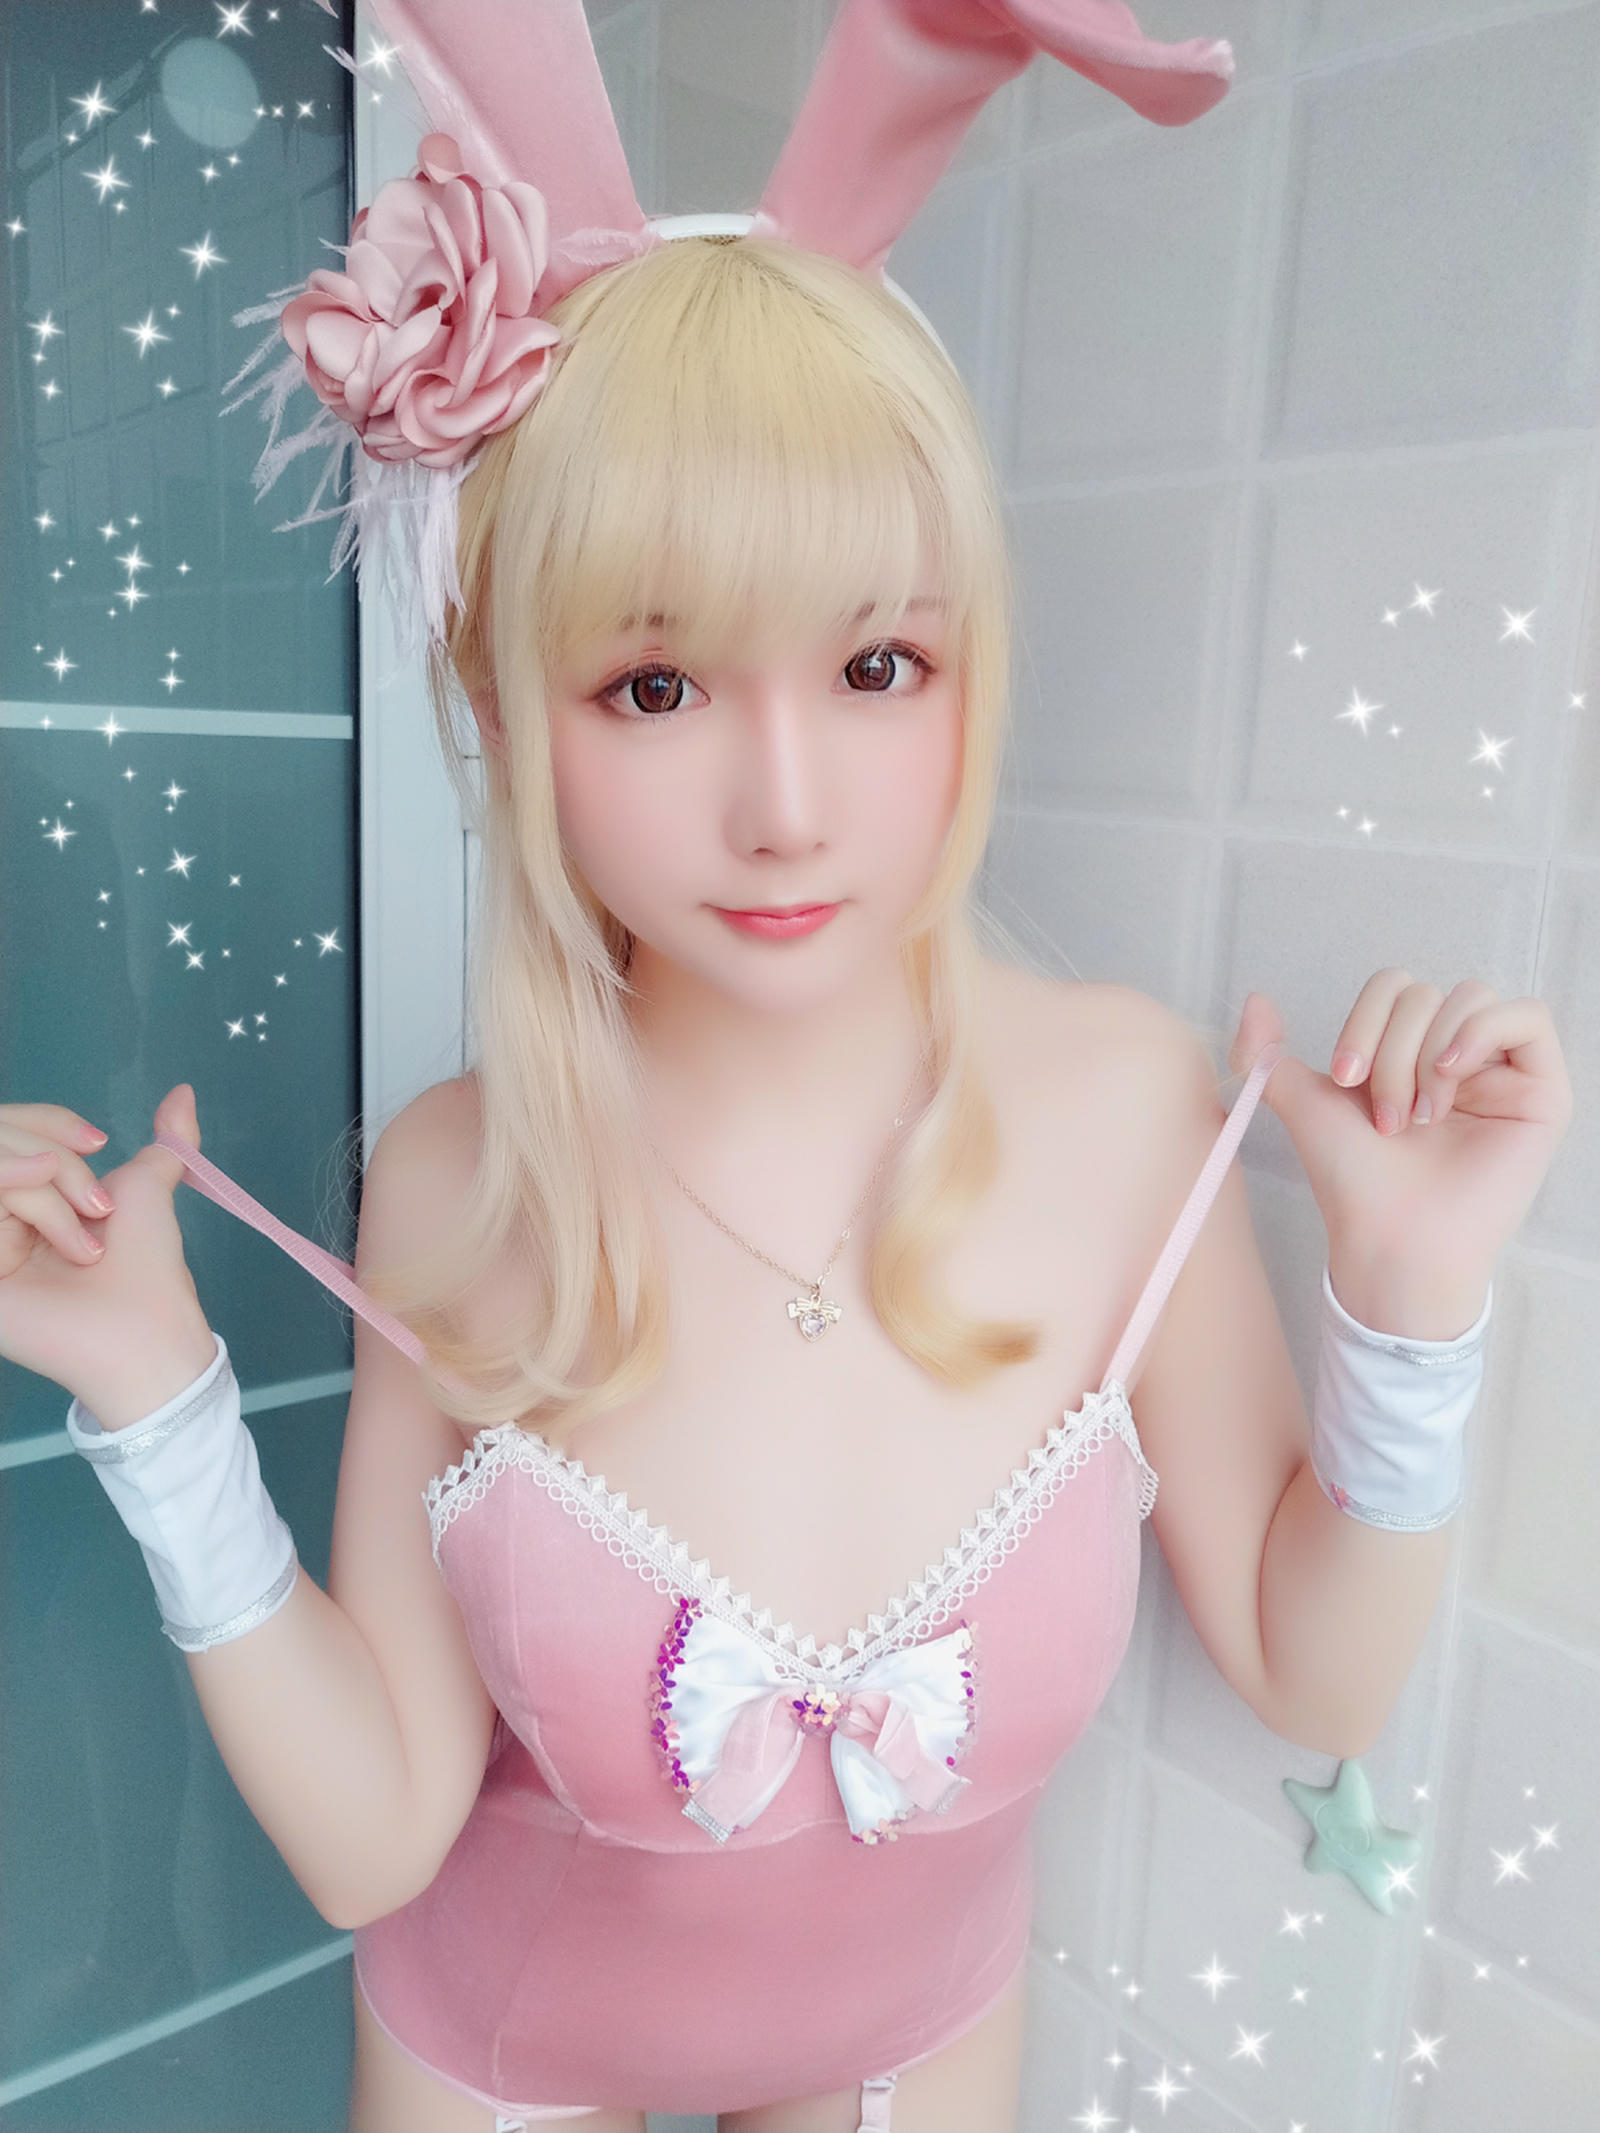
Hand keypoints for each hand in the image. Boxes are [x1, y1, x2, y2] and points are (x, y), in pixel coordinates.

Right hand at [0, 1085, 217, 1421]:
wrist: (141, 1329)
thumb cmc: (146, 1266)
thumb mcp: (150, 1187)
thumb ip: (166, 1140)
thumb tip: (183, 1091)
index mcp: (29, 1194)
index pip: (11, 1126)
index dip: (49, 1123)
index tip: (97, 1145)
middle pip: (0, 1138)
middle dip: (59, 1163)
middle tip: (97, 1212)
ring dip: (49, 1196)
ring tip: (83, 1243)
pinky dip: (23, 1196)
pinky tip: (51, 1233)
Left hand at [1229, 975, 1572, 1323]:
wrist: (1391, 1238)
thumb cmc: (1354, 1181)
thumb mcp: (1302, 1104)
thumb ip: (1266, 1054)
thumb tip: (1254, 1001)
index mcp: (1407, 1052)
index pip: (1394, 987)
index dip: (1363, 1020)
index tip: (1344, 1078)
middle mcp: (1455, 1056)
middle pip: (1426, 993)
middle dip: (1392, 1051)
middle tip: (1384, 1116)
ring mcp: (1501, 1072)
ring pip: (1470, 999)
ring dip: (1428, 1054)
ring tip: (1419, 1116)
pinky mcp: (1542, 1091)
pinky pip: (1528, 1017)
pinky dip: (1482, 1031)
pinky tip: (1452, 1072)